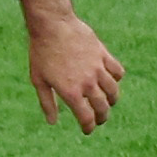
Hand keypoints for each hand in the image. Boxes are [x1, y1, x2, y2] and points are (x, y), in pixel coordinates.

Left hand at [26, 14, 124, 131]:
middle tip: (99, 119)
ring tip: (108, 103)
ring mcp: (98, 68)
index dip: (89, 127)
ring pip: (113, 91)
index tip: (88, 130)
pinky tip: (111, 80)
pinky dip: (117, 78)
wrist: (53, 25)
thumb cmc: (41, 53)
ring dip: (112, 100)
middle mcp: (88, 83)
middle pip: (102, 107)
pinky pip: (117, 71)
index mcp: (71, 92)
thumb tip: (52, 122)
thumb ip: (47, 102)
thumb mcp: (39, 80)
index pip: (86, 117)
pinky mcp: (104, 55)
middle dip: (102, 117)